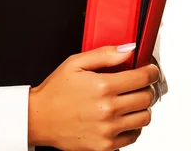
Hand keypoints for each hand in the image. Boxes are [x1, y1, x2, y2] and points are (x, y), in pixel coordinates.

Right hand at [28, 45, 159, 150]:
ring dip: (142, 107)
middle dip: (147, 87)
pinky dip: (133, 125)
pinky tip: (123, 116)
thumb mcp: (76, 63)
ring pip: (144, 118)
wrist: (40, 118)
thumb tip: (128, 49)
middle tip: (140, 83)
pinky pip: (134, 136)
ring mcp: (108, 129)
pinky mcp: (106, 146)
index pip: (142, 78)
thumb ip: (105, 54)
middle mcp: (108, 109)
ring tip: (132, 100)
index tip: (150, 69)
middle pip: (147, 97)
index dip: (151, 71)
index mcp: (103, 86)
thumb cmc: (56, 90)